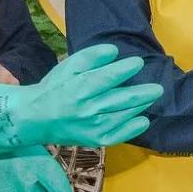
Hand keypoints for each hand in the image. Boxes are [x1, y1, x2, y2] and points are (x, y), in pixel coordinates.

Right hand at [0, 44, 163, 153]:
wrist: (35, 119)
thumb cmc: (54, 88)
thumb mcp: (67, 67)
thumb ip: (90, 57)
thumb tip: (114, 51)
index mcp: (78, 89)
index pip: (107, 78)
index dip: (125, 70)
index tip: (138, 63)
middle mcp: (87, 110)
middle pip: (121, 100)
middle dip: (143, 93)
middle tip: (158, 87)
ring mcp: (92, 128)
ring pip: (124, 116)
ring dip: (141, 106)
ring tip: (151, 97)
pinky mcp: (95, 140)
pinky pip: (120, 135)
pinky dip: (134, 128)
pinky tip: (143, 119)